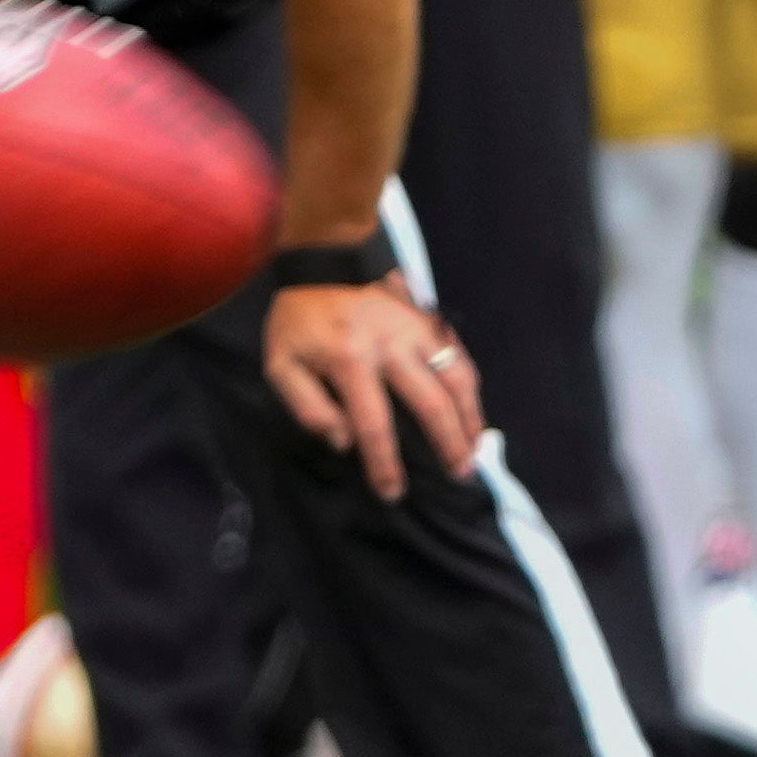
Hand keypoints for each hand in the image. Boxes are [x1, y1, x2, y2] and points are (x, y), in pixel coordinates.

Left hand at [265, 271, 481, 501]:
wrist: (320, 264)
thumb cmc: (298, 323)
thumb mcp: (281, 365)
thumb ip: (307, 406)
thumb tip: (343, 441)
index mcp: (349, 360)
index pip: (373, 424)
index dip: (385, 463)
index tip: (393, 492)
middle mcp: (389, 345)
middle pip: (430, 403)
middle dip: (448, 444)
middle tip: (458, 475)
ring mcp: (415, 329)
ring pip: (457, 376)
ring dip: (471, 416)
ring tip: (476, 448)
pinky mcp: (429, 319)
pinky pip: (460, 355)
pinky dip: (471, 387)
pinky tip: (474, 412)